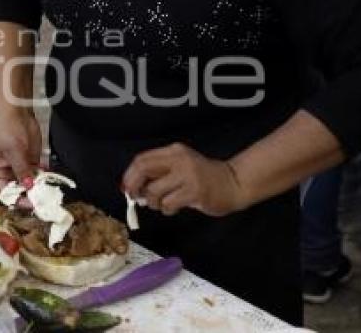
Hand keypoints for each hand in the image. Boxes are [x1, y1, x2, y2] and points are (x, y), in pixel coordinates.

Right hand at [0, 110, 42, 193]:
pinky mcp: (31, 162)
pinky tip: (50, 178)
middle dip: (30, 195)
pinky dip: (44, 177)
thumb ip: (21, 169)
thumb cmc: (8, 128)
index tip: (30, 203)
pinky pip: (38, 175)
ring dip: (39, 187)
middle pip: (18, 191)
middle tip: (42, 200)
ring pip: (30, 184)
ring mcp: (20, 168)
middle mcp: (7, 172)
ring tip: (49, 191)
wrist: (18, 113)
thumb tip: (28, 186)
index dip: (16, 199)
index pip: (5, 191)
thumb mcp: (14, 150)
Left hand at [122, 143, 247, 216]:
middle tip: (136, 197)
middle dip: (134, 186)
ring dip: (153, 202)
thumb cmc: (204, 177)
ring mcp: (188, 175)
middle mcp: (180, 160)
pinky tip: (174, 208)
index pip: (142, 159)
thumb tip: (134, 187)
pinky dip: (166, 209)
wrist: (234, 183)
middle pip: (144, 169)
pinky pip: (168, 203)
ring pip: (154, 191)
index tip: (126, 187)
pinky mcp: (195, 191)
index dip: (129, 175)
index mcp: (174, 151)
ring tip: (163, 203)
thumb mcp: (181, 166)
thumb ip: (159, 172)